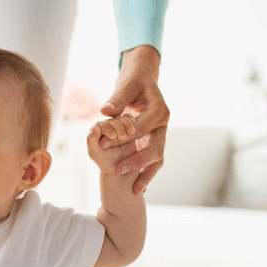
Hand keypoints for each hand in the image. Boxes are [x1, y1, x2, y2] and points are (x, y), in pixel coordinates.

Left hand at [87, 114, 139, 175]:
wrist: (121, 168)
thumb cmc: (106, 162)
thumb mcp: (95, 153)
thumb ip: (91, 141)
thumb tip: (95, 127)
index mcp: (95, 132)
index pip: (100, 124)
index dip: (107, 128)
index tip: (113, 137)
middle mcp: (105, 127)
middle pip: (112, 120)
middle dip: (118, 127)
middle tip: (122, 137)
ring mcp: (116, 126)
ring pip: (121, 118)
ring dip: (126, 124)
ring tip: (130, 133)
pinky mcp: (126, 127)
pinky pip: (129, 119)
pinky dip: (132, 121)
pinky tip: (134, 127)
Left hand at [99, 45, 168, 193]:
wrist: (143, 78)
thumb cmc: (134, 80)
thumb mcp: (126, 85)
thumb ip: (117, 98)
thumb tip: (106, 112)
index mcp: (159, 110)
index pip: (141, 128)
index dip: (122, 137)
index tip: (104, 144)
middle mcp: (163, 124)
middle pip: (155, 147)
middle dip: (138, 161)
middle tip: (119, 170)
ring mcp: (160, 133)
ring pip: (157, 157)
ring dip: (146, 173)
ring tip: (135, 189)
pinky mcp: (154, 139)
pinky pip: (153, 159)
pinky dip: (146, 172)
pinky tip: (139, 187)